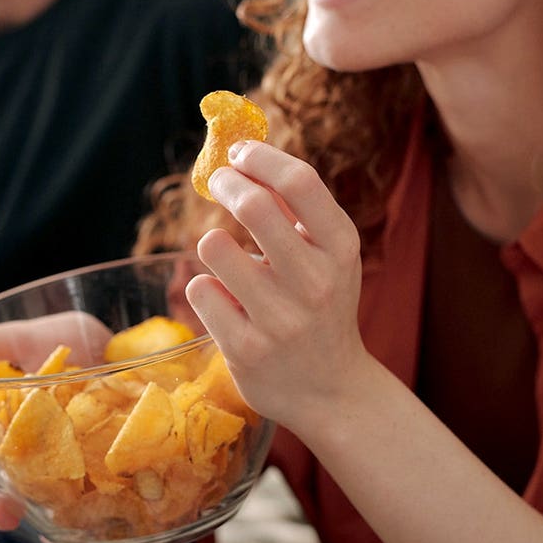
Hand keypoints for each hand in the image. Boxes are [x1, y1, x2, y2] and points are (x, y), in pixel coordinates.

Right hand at [0, 310, 114, 542]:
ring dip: (41, 531)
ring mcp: (55, 474)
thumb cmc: (65, 341)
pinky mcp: (90, 483)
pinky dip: (78, 540)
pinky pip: (80, 519)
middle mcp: (20, 456)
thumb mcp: (29, 337)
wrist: (124, 349)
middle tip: (2, 511)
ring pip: (38, 511)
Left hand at [186, 140, 368, 436]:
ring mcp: (280, 319)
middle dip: (226, 184)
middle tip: (219, 182)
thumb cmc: (321, 307)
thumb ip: (294, 210)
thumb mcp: (328, 257)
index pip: (300, 181)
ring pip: (214, 246)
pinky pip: (201, 290)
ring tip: (228, 262)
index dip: (260, 157)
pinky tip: (228, 305)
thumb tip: (243, 155)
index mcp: (341, 248)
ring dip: (213, 244)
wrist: (332, 390)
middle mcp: (316, 281)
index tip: (239, 153)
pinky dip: (206, 288)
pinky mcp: (245, 349)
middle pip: (254, 206)